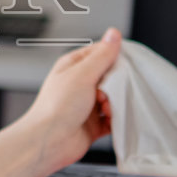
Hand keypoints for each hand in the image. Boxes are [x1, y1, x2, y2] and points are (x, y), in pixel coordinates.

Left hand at [19, 27, 121, 176]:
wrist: (48, 143)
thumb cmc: (57, 107)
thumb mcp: (82, 74)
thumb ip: (102, 55)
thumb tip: (114, 33)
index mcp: (73, 66)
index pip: (101, 53)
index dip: (115, 57)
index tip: (128, 63)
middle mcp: (80, 84)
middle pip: (110, 77)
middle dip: (117, 84)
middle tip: (111, 91)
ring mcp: (86, 105)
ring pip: (113, 99)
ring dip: (116, 103)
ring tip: (106, 108)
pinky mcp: (92, 125)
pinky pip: (112, 119)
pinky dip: (116, 120)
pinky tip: (113, 120)